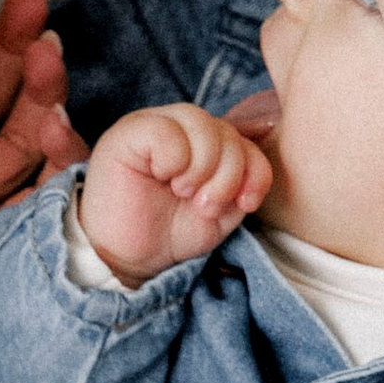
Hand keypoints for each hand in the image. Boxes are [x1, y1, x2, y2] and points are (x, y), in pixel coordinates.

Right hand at [79, 105, 272, 283]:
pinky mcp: (128, 133)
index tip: (245, 203)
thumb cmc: (170, 232)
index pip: (246, 138)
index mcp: (206, 142)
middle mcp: (181, 127)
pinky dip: (174, 159)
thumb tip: (253, 162)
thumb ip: (243, 182)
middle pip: (226, 131)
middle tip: (204, 205)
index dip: (256, 170)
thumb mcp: (222, 209)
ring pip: (201, 124)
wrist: (129, 258)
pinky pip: (166, 131)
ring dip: (203, 168)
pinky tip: (163, 177)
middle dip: (227, 175)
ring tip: (184, 194)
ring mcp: (153, 125)